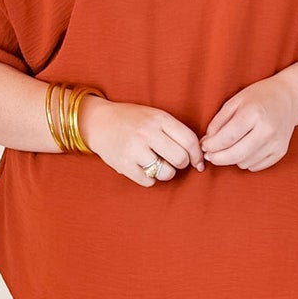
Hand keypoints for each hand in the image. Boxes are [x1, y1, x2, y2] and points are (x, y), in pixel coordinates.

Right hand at [79, 96, 206, 187]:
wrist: (98, 122)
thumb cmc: (132, 121)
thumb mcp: (154, 116)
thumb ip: (175, 131)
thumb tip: (199, 155)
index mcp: (159, 118)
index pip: (189, 140)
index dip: (198, 155)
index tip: (198, 162)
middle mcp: (147, 133)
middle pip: (181, 158)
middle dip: (182, 164)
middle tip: (174, 162)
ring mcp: (135, 149)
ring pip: (167, 173)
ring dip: (166, 172)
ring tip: (157, 164)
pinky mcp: (124, 165)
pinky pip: (149, 182)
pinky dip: (149, 178)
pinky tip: (143, 168)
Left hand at [200, 75, 296, 170]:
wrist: (288, 98)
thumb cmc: (258, 97)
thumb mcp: (234, 102)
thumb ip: (218, 122)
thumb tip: (206, 143)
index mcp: (254, 113)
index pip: (227, 138)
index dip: (211, 145)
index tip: (204, 146)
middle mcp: (268, 130)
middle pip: (235, 155)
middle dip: (218, 158)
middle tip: (210, 155)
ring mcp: (276, 142)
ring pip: (244, 163)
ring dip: (232, 158)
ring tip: (231, 146)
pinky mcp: (281, 152)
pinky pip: (255, 167)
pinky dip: (245, 161)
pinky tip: (245, 149)